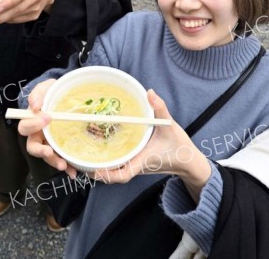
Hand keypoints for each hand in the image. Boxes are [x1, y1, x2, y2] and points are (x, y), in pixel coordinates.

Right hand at [18, 79, 76, 175]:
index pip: (25, 127)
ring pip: (47, 156)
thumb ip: (38, 94)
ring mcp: (49, 142)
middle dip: (40, 151)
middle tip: (49, 151)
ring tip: (63, 165)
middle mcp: (38, 135)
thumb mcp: (45, 88)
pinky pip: (62, 158)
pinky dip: (67, 167)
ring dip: (54, 161)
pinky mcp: (60, 147)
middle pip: (33, 147)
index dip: (34, 125)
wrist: (63, 96)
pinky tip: (74, 171)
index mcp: (31, 121)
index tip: (48, 117)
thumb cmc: (51, 92)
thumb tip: (35, 106)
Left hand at [94, 90, 210, 202]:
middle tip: (79, 161)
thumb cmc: (179, 146)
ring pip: (115, 170)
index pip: (123, 175)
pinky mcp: (137, 162)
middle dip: (96, 171)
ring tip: (84, 155)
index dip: (107, 175)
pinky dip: (109, 161)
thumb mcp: (170, 125)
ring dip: (101, 165)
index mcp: (142, 160)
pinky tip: (100, 149)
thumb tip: (150, 92)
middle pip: (113, 174)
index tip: (94, 171)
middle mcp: (136, 165)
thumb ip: (160, 108)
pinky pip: (120, 164)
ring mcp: (136, 165)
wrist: (188, 161)